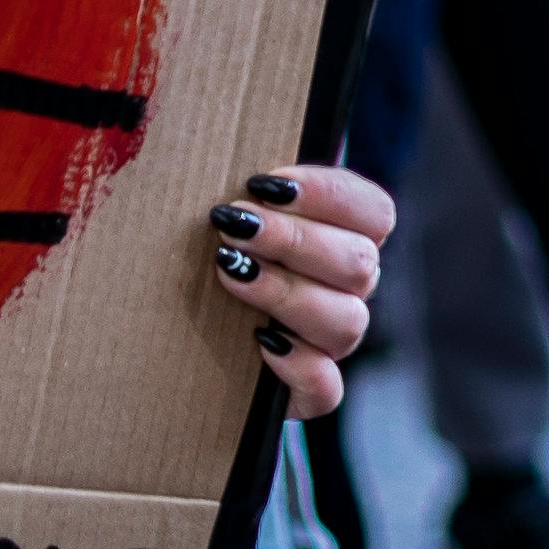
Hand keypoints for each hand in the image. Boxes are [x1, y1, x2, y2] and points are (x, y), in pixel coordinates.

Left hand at [205, 163, 388, 414]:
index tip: (264, 183)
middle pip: (358, 262)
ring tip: (230, 271)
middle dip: (293, 239)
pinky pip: (326, 388)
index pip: (374, 211)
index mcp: (345, 239)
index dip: (328, 193)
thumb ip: (245, 191)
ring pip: (346, 321)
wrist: (174, 343)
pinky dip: (297, 366)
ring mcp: (331, 343)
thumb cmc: (206, 256)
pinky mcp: (310, 391)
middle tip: (232, 223)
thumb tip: (223, 156)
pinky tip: (258, 342)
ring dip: (287, 292)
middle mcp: (348, 290)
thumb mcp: (229, 216)